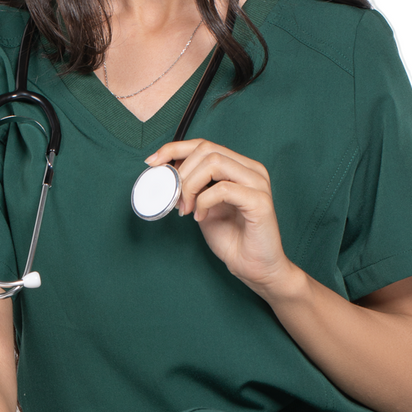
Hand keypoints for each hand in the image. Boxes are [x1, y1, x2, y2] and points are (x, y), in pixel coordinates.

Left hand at [144, 137, 296, 295]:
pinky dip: (204, 202)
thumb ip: (192, 186)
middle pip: (207, 149)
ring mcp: (258, 184)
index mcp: (240, 167)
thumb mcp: (203, 206)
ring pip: (214, 163)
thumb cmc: (232, 239)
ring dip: (190, 185)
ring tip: (185, 208)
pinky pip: (223, 189)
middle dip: (181, 172)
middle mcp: (252, 170)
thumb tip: (167, 171)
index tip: (152, 162)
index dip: (174, 149)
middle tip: (173, 197)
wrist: (255, 267)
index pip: (205, 144)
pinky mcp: (259, 201)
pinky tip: (200, 217)